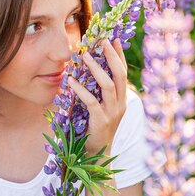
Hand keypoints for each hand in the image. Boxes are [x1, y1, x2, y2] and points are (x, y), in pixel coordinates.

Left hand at [69, 38, 127, 155]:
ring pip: (108, 86)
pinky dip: (81, 90)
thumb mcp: (100, 110)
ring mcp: (112, 113)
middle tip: (103, 41)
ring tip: (86, 56)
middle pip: (120, 75)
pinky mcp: (101, 122)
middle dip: (112, 56)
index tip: (113, 40)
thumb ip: (98, 94)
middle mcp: (120, 105)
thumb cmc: (94, 131)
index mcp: (121, 100)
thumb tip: (87, 75)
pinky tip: (71, 81)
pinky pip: (92, 102)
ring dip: (97, 69)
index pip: (123, 73)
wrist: (97, 155)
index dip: (119, 56)